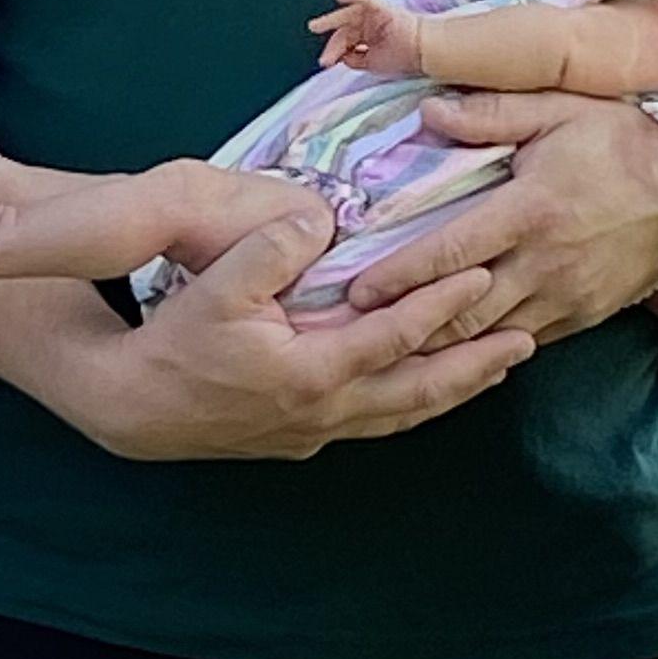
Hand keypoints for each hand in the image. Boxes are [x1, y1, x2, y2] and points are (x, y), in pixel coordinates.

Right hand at [78, 199, 533, 461]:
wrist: (131, 407)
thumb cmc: (174, 340)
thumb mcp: (216, 285)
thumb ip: (271, 248)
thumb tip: (322, 220)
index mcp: (313, 374)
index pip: (395, 336)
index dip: (441, 306)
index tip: (481, 278)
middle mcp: (325, 412)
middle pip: (419, 391)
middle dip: (475, 365)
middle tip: (525, 342)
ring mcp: (316, 431)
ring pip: (402, 413)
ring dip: (452, 390)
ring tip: (496, 367)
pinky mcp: (302, 438)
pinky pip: (377, 421)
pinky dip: (413, 403)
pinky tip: (429, 390)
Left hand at [308, 0, 423, 77]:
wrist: (423, 52)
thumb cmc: (405, 59)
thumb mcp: (373, 64)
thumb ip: (356, 60)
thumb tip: (341, 57)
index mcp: (372, 39)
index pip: (348, 42)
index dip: (336, 51)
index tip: (325, 63)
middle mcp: (372, 26)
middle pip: (346, 29)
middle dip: (331, 38)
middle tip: (313, 34)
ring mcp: (377, 16)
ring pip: (350, 15)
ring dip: (332, 20)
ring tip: (315, 26)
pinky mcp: (383, 8)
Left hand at [337, 88, 657, 346]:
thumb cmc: (624, 140)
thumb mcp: (561, 108)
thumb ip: (493, 111)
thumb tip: (430, 109)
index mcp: (531, 212)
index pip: (450, 253)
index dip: (399, 276)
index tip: (357, 291)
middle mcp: (545, 264)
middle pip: (462, 312)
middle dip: (407, 328)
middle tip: (358, 336)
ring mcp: (568, 297)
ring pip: (491, 337)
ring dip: (442, 348)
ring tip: (393, 351)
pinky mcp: (586, 316)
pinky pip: (526, 341)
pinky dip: (488, 348)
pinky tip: (455, 352)